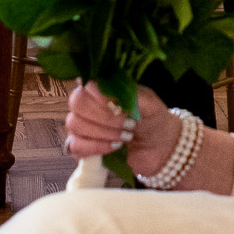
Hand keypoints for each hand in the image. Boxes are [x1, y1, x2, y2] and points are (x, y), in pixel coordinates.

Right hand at [64, 80, 178, 175]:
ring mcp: (82, 125)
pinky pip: (74, 146)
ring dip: (103, 133)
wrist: (159, 145)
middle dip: (103, 117)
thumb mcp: (149, 103)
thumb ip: (132, 97)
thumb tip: (113, 101)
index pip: (87, 85)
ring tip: (126, 137)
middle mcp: (88, 103)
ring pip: (75, 124)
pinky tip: (114, 146)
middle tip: (127, 124)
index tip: (119, 108)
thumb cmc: (152, 118)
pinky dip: (95, 147)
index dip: (99, 97)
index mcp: (103, 87)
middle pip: (76, 103)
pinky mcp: (82, 146)